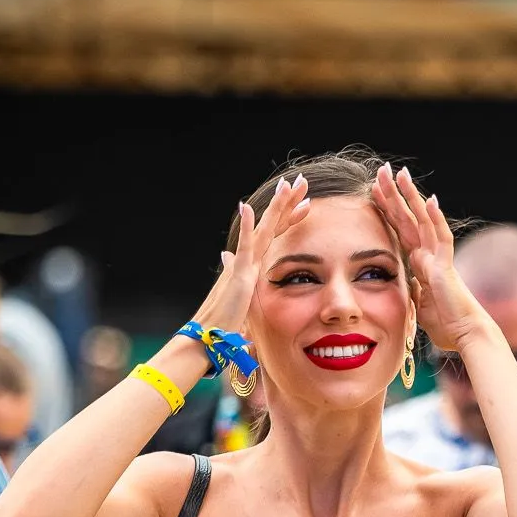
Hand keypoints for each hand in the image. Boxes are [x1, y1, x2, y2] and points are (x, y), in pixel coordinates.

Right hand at [193, 173, 312, 334]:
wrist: (210, 335)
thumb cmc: (227, 324)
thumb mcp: (246, 303)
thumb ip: (247, 289)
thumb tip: (238, 275)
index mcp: (254, 265)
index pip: (276, 236)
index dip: (290, 219)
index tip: (306, 205)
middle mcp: (249, 260)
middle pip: (272, 225)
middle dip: (287, 203)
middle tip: (302, 182)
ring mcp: (243, 264)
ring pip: (262, 229)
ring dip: (274, 207)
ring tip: (286, 186)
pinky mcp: (238, 274)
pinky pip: (244, 247)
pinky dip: (246, 228)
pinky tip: (247, 208)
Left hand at [370, 165, 487, 351]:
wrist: (465, 335)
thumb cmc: (446, 325)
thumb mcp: (419, 305)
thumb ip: (412, 290)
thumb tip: (404, 285)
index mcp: (420, 263)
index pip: (399, 230)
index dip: (388, 209)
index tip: (374, 190)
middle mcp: (429, 255)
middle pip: (408, 218)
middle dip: (394, 194)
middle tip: (383, 170)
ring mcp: (438, 258)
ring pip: (423, 221)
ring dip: (411, 197)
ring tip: (401, 174)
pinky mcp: (446, 266)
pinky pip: (441, 238)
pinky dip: (435, 219)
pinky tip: (429, 200)